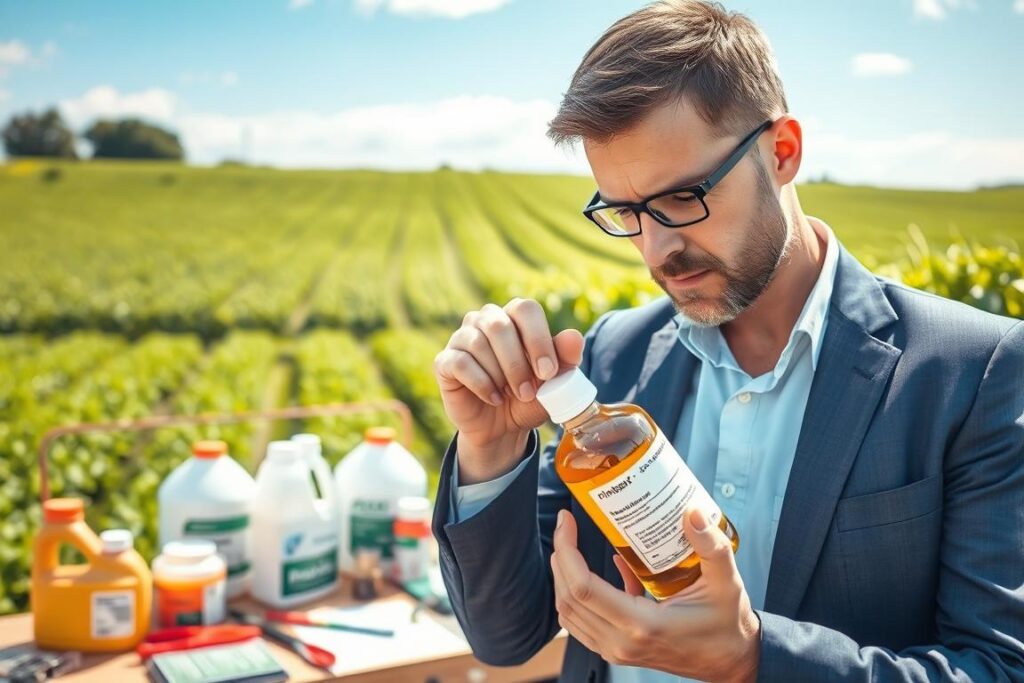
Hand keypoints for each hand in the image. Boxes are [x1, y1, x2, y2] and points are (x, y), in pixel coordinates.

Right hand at [434, 298, 583, 483]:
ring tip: (509, 396)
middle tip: (528, 392)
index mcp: (513, 317)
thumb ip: (564, 359)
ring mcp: (461, 338)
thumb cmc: (527, 397)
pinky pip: (460, 363)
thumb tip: (574, 337)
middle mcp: (484, 320)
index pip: (525, 309)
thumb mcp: (552, 383)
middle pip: (498, 325)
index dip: (538, 338)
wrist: (501, 427)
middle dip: (517, 362)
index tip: (548, 372)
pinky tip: (493, 398)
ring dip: (500, 375)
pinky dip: (481, 383)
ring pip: (478, 344)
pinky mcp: (444, 361)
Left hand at [550, 507, 760, 682]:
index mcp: (643, 624)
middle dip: (561, 557)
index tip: (566, 521)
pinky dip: (575, 596)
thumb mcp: (726, 581)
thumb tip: (692, 513)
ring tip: (569, 545)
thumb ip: (711, 545)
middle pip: (569, 597)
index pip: (583, 587)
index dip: (567, 550)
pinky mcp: (617, 651)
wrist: (731, 662)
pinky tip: (594, 572)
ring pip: (568, 613)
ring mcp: (617, 650)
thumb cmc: (727, 623)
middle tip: (565, 526)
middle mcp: (622, 641)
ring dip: (562, 577)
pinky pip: (580, 624)